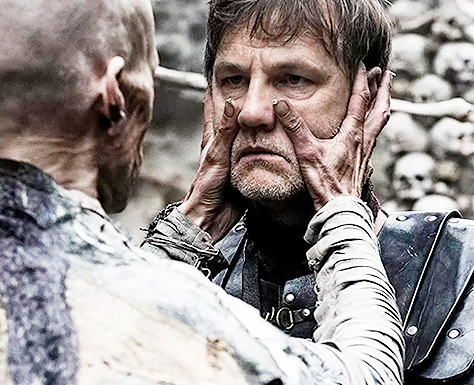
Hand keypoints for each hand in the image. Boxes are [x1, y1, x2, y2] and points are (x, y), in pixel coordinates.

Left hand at [178, 89, 244, 240]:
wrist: (210, 217)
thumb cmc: (207, 189)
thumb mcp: (217, 156)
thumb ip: (225, 132)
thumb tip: (232, 103)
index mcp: (211, 142)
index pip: (212, 112)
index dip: (214, 95)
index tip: (217, 78)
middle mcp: (220, 149)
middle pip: (228, 122)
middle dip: (234, 107)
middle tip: (242, 90)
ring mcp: (230, 161)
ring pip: (241, 138)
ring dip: (249, 127)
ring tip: (258, 112)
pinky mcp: (239, 173)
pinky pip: (251, 155)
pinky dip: (258, 147)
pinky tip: (266, 145)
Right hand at [274, 63, 393, 210]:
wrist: (339, 209)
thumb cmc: (326, 183)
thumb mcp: (306, 151)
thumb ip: (294, 126)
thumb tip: (281, 105)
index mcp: (352, 133)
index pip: (361, 99)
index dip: (362, 80)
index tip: (363, 64)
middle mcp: (363, 139)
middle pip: (379, 108)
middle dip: (383, 89)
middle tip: (387, 73)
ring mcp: (365, 152)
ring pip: (380, 121)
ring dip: (383, 104)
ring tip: (385, 94)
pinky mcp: (363, 163)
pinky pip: (374, 136)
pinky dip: (375, 124)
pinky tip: (370, 128)